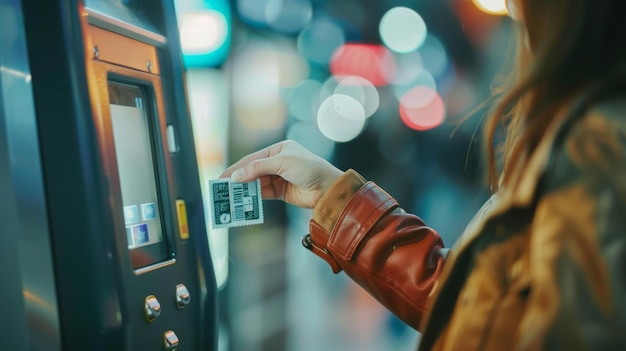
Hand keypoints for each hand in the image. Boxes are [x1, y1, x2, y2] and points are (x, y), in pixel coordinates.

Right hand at [220, 140, 343, 208]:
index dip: (237, 168)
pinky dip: (253, 197)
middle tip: (222, 188)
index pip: (253, 158)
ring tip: (229, 196)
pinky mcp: (281, 191)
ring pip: (256, 183)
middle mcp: (278, 162)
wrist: (329, 188)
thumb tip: (237, 175)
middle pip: (253, 170)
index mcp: (279, 149)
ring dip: (244, 189)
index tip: (223, 177)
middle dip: (238, 179)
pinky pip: (263, 193)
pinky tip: (243, 200)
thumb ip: (258, 168)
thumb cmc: (310, 169)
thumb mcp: (282, 163)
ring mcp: (279, 177)